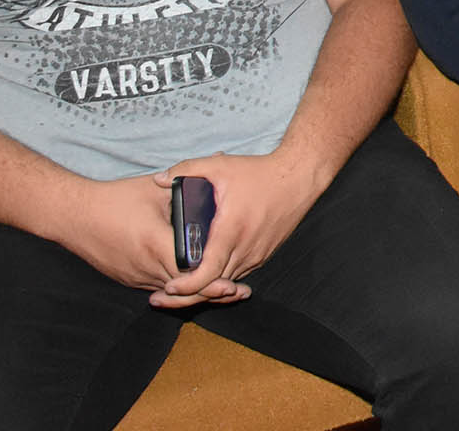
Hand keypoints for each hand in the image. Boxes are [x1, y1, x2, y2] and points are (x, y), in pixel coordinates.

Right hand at [53, 175, 249, 306]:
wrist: (73, 215)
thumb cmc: (115, 199)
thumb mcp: (156, 190)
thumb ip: (187, 186)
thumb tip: (217, 165)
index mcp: (156, 243)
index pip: (192, 271)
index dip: (214, 277)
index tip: (235, 280)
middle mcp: (146, 266)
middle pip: (185, 289)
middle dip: (212, 290)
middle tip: (238, 291)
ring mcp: (135, 276)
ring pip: (171, 292)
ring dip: (195, 292)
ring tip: (223, 289)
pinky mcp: (128, 279)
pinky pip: (158, 286)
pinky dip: (177, 286)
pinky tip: (193, 282)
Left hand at [150, 150, 323, 303]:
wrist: (299, 177)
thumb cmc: (260, 172)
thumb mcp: (219, 165)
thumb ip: (186, 170)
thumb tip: (158, 180)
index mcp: (231, 230)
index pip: (207, 272)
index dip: (186, 286)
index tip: (169, 287)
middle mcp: (246, 247)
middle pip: (215, 284)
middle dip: (189, 292)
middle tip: (164, 292)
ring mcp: (257, 253)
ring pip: (227, 280)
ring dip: (207, 284)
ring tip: (182, 284)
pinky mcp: (265, 253)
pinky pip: (239, 271)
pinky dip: (222, 275)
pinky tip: (209, 269)